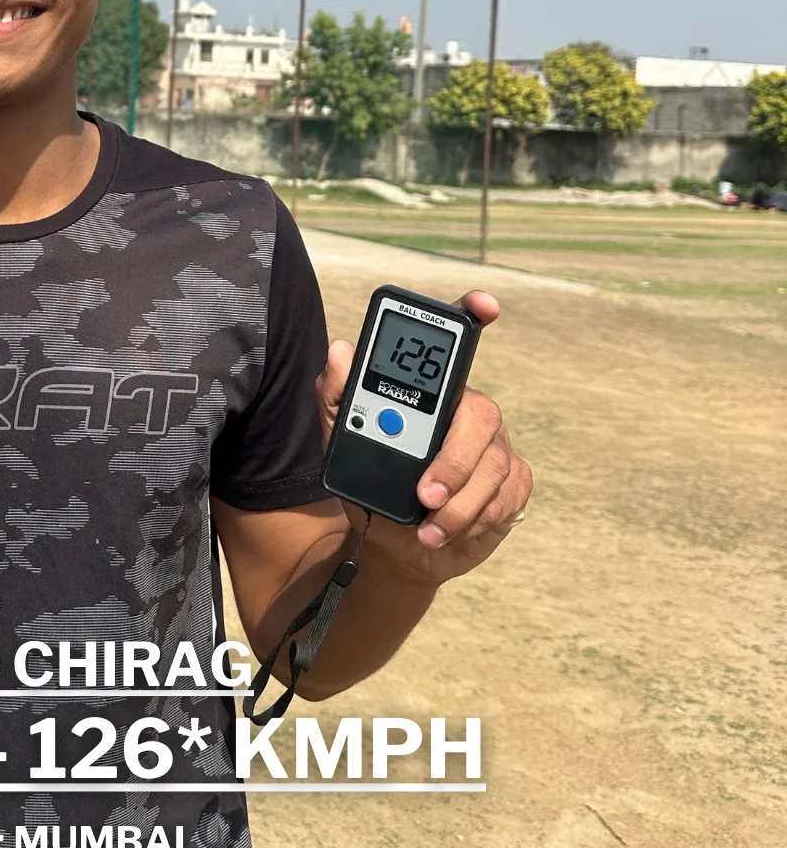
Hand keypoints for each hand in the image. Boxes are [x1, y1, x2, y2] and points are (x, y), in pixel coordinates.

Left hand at [316, 291, 530, 585]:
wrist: (392, 542)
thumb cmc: (371, 483)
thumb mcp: (340, 442)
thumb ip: (335, 397)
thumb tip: (340, 351)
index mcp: (431, 392)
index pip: (455, 343)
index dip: (472, 314)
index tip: (483, 305)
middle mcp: (467, 411)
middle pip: (481, 414)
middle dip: (453, 458)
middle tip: (423, 492)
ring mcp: (495, 446)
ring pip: (492, 463)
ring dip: (457, 502)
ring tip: (425, 522)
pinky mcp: (512, 484)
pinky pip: (506, 495)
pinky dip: (473, 518)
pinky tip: (445, 530)